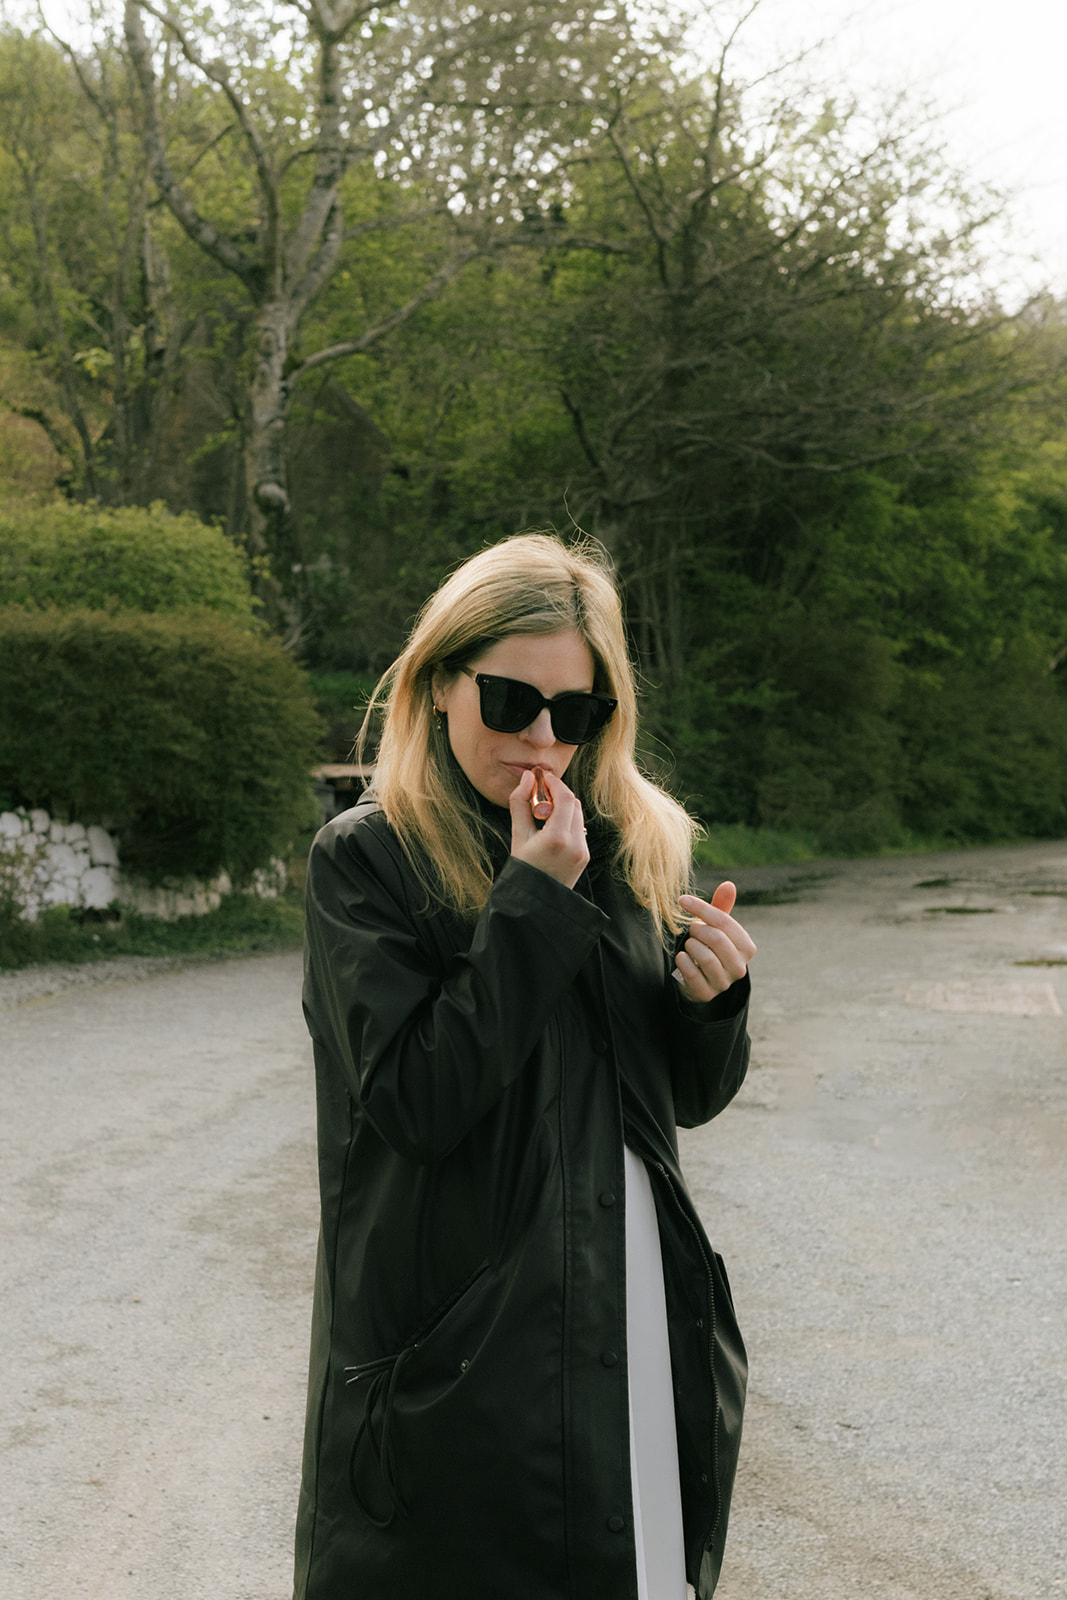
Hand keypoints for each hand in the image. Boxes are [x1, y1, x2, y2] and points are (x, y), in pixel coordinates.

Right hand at [509, 768, 588, 889]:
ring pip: (578, 815)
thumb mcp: (518, 835)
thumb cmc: (522, 868)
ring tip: (544, 811)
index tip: (542, 777)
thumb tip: (527, 777)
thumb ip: (520, 803)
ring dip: (563, 806)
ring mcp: (583, 851)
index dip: (555, 783)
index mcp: (557, 838)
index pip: (565, 797)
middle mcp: (575, 844)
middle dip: (559, 793)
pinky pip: (579, 829)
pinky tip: (551, 827)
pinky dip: (567, 821)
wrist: (535, 901)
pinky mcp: (585, 856)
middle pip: (573, 803)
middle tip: (541, 791)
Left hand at [672, 882, 756, 1002]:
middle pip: (716, 939)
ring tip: (689, 946)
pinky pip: (691, 973)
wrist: (698, 980)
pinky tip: (682, 958)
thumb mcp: (716, 928)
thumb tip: (729, 884)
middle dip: (697, 930)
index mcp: (747, 948)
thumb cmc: (708, 947)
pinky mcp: (706, 994)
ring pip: (705, 957)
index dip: (702, 908)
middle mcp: (740, 967)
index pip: (725, 922)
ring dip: (690, 946)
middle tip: (691, 930)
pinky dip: (682, 961)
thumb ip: (721, 907)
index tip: (683, 900)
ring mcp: (724, 983)